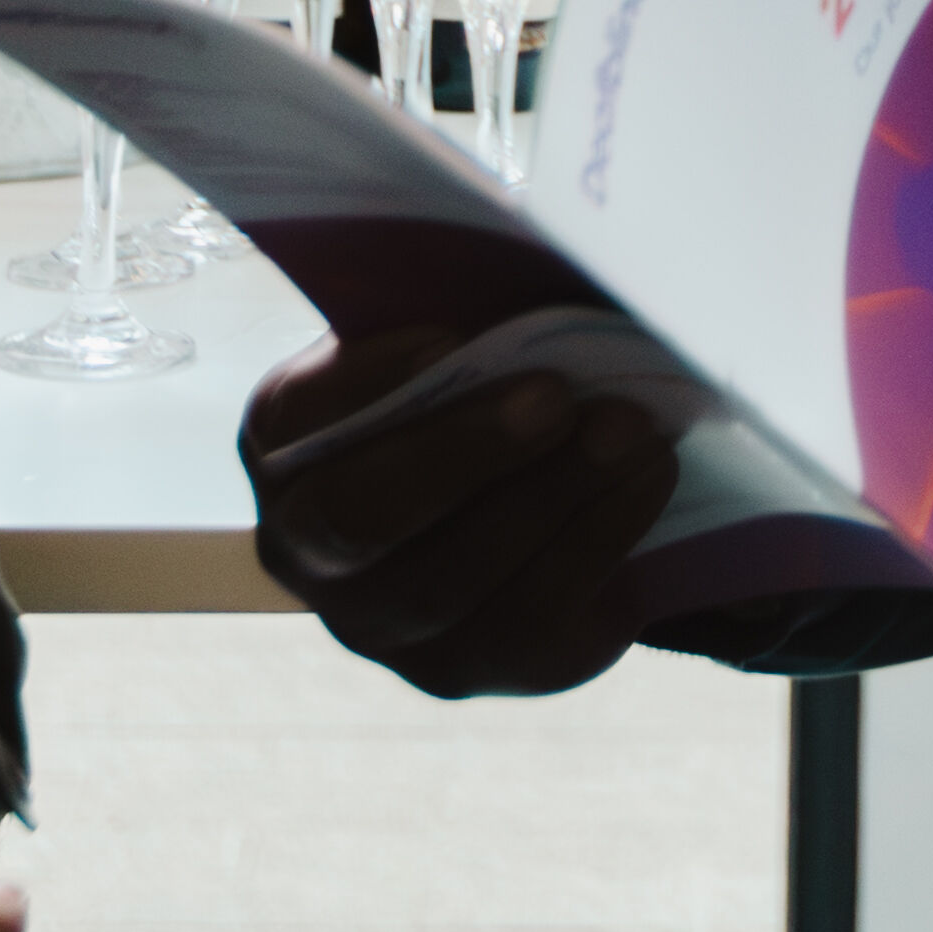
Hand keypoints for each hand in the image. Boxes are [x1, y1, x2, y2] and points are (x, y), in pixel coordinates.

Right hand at [242, 329, 678, 700]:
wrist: (518, 496)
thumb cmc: (473, 388)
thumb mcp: (450, 339)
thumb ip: (462, 312)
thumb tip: (535, 262)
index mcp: (284, 446)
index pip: (296, 416)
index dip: (365, 380)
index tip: (448, 338)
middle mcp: (307, 549)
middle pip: (365, 515)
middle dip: (465, 452)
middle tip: (556, 396)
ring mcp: (382, 627)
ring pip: (456, 576)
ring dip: (554, 494)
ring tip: (631, 428)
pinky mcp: (469, 669)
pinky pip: (531, 619)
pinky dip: (598, 538)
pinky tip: (647, 478)